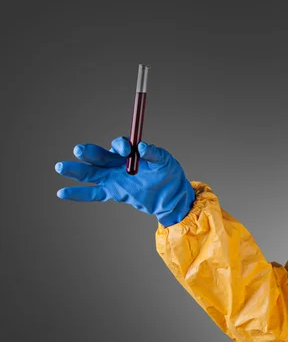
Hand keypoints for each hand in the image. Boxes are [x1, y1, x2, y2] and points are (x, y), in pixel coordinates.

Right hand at [55, 137, 195, 226]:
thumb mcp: (165, 161)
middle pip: (100, 156)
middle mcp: (119, 163)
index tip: (127, 151)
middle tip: (79, 150)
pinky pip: (93, 193)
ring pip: (91, 173)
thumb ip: (154, 153)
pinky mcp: (113, 192)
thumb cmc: (170, 175)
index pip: (119, 145)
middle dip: (89, 153)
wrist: (172, 196)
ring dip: (76, 170)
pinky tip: (62, 193)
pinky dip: (78, 194)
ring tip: (60, 167)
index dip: (120, 146)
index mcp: (131, 153)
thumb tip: (142, 147)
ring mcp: (114, 178)